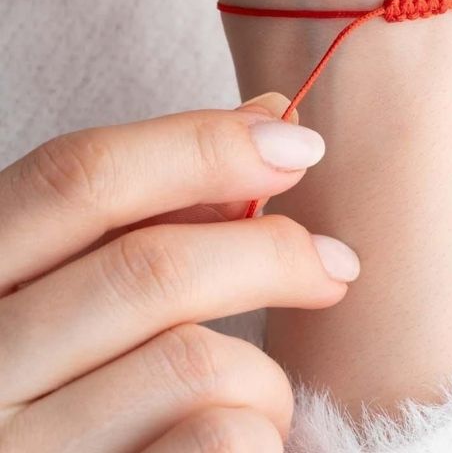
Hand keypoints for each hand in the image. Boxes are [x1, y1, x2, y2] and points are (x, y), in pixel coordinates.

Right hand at [0, 93, 358, 451]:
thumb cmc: (62, 367)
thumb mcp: (76, 273)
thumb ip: (159, 198)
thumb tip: (275, 116)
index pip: (79, 175)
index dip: (200, 145)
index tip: (298, 141)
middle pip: (148, 268)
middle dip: (267, 252)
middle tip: (336, 261)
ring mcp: (19, 450)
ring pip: (191, 364)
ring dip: (263, 370)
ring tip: (268, 389)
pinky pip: (215, 443)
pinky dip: (259, 429)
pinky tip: (249, 434)